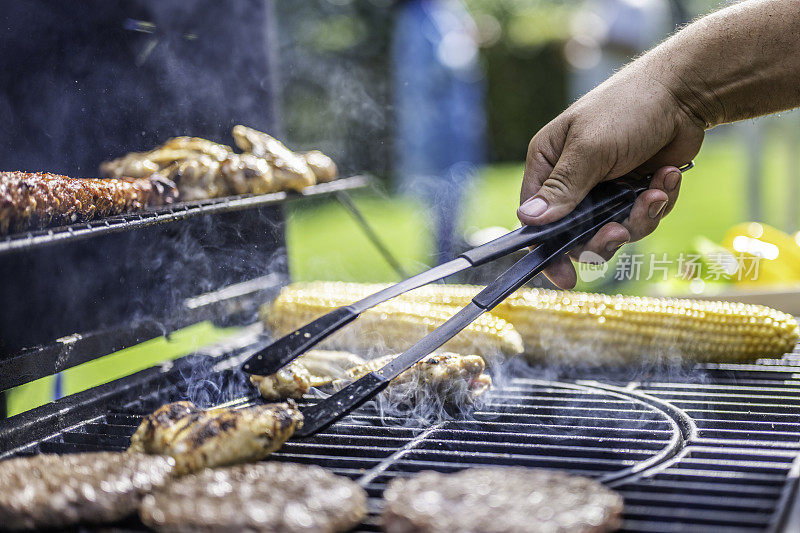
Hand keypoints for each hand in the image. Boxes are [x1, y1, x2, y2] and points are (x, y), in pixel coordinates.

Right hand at [517, 59, 704, 288]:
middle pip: (576, 235)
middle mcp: (573, 181)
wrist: (686, 91)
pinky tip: (668, 178)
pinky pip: (641, 219)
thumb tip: (527, 220)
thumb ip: (562, 188)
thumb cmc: (628, 108)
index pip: (537, 220)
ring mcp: (605, 189)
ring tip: (656, 192)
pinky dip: (657, 204)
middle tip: (620, 230)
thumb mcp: (590, 149)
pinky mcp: (634, 191)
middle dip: (602, 238)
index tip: (565, 276)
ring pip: (613, 232)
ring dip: (638, 218)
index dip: (549, 250)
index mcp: (548, 165)